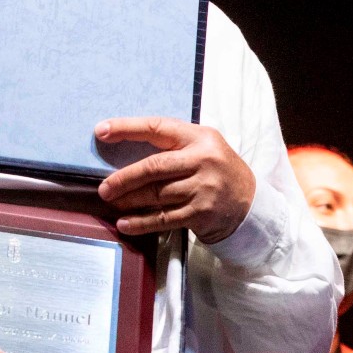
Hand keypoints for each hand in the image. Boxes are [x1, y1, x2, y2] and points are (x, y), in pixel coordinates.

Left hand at [95, 117, 254, 243]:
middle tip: (104, 188)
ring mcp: (202, 188)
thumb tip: (126, 150)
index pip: (158, 128)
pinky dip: (141, 222)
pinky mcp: (200, 213)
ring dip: (129, 200)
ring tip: (112, 202)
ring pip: (156, 194)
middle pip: (154, 167)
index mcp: (200, 138)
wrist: (250, 204)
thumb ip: (173, 146)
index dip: (127, 128)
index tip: (102, 131)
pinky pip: (163, 218)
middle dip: (123, 177)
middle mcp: (203, 161)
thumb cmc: (218, 171)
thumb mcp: (204, 147)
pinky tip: (125, 224)